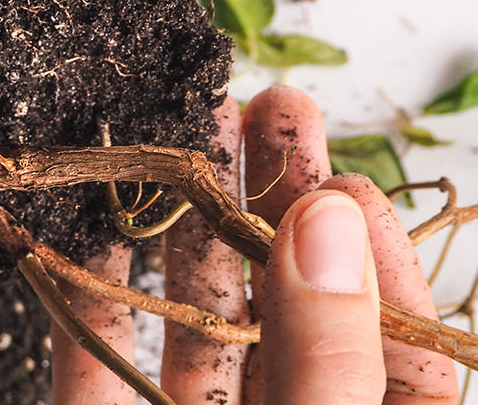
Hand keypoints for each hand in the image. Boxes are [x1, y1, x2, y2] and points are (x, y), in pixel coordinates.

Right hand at [51, 86, 460, 403]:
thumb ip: (328, 355)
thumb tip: (328, 223)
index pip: (393, 347)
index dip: (374, 257)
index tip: (344, 181)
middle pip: (282, 308)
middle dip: (271, 205)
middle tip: (267, 110)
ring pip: (189, 324)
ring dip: (180, 231)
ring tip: (180, 136)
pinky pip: (95, 368)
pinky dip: (85, 300)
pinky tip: (85, 230)